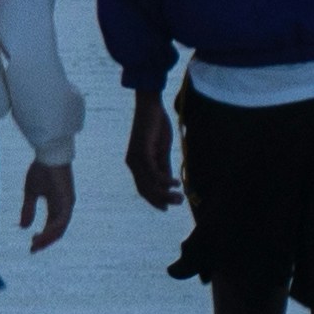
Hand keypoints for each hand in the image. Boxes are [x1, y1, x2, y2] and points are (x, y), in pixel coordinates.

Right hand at [21, 157, 77, 251]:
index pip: (52, 226)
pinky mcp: (68, 201)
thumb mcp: (31, 192)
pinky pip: (62, 220)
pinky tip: (41, 234)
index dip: (42, 237)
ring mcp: (67, 204)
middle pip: (57, 231)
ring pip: (60, 228)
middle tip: (33, 250)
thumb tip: (23, 227)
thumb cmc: (41, 169)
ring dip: (47, 238)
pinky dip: (52, 229)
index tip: (31, 246)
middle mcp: (64, 206)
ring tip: (35, 244)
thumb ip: (28, 209)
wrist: (48, 154)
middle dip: (45, 241)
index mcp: (57, 204)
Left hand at [124, 88, 179, 212]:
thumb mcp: (162, 150)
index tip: (166, 208)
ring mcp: (136, 159)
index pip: (143, 188)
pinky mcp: (142, 152)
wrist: (150, 106)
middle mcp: (133, 164)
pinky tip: (176, 183)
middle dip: (161, 200)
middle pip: (145, 190)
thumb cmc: (156, 125)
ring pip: (149, 184)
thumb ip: (164, 167)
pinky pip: (153, 173)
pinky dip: (164, 180)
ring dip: (165, 193)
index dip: (154, 200)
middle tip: (179, 202)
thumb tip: (169, 184)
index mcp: (136, 164)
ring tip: (180, 196)